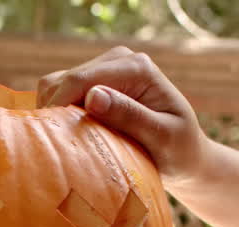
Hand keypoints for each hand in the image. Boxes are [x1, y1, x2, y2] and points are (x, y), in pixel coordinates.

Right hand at [37, 46, 208, 188]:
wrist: (184, 154)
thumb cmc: (179, 150)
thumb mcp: (162, 137)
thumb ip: (129, 116)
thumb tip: (93, 97)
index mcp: (136, 68)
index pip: (81, 80)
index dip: (60, 109)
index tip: (55, 142)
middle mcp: (118, 60)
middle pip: (63, 80)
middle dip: (55, 113)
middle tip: (61, 148)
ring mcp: (104, 69)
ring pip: (54, 85)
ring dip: (53, 114)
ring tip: (64, 142)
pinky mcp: (93, 82)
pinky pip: (57, 92)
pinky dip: (55, 114)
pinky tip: (67, 135)